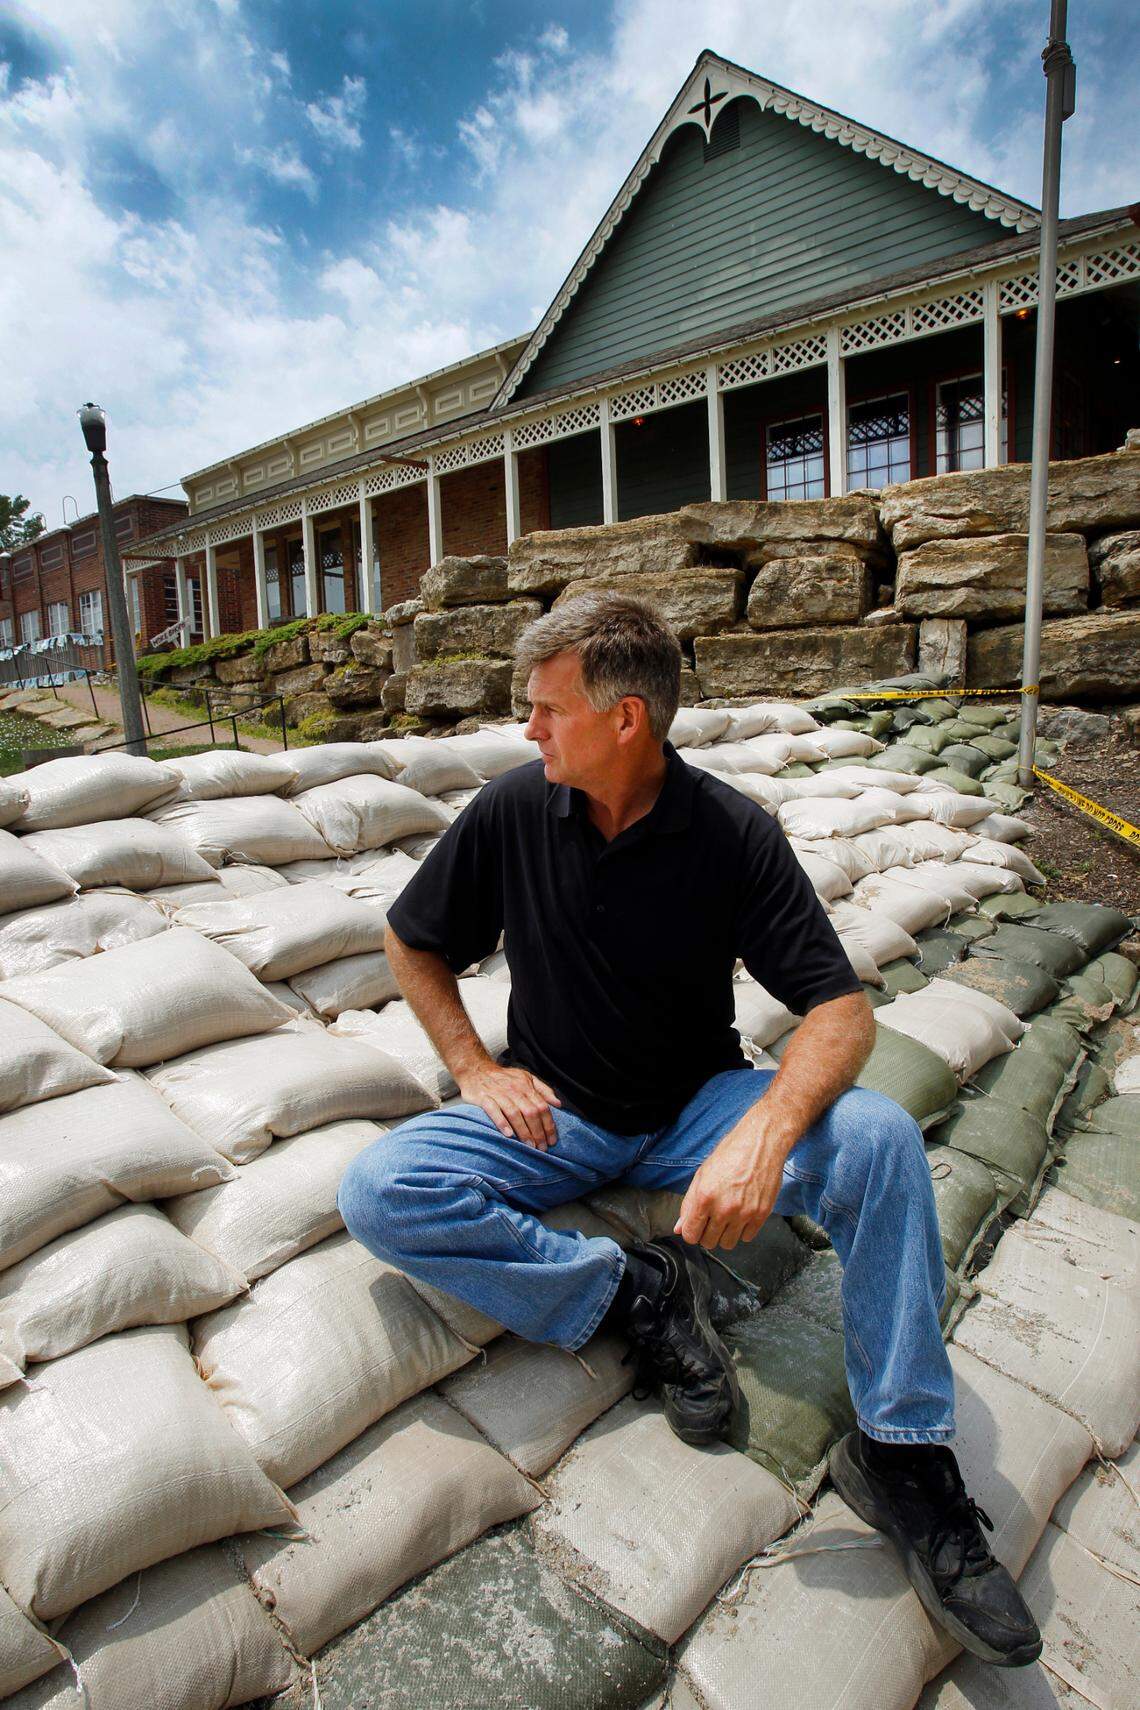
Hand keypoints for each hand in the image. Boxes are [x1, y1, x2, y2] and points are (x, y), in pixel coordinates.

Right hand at [457, 1062, 561, 1148]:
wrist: (475, 1069)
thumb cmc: (503, 1077)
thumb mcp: (526, 1078)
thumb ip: (543, 1090)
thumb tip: (558, 1104)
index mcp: (526, 1086)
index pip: (542, 1106)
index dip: (549, 1125)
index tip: (552, 1140)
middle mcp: (514, 1090)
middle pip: (530, 1112)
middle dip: (538, 1132)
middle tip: (542, 1148)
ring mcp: (498, 1093)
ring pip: (514, 1113)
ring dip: (523, 1131)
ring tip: (529, 1146)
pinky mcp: (483, 1097)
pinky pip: (493, 1110)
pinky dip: (501, 1122)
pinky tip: (508, 1134)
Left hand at [674, 1124, 788, 1249]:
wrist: (760, 1143)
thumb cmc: (730, 1154)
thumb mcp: (702, 1175)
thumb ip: (689, 1204)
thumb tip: (681, 1227)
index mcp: (704, 1197)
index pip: (691, 1234)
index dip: (691, 1232)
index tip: (696, 1226)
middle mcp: (724, 1208)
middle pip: (709, 1242)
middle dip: (707, 1233)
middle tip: (712, 1219)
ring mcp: (744, 1213)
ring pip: (728, 1244)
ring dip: (725, 1234)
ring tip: (727, 1218)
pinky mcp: (761, 1214)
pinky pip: (747, 1238)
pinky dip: (742, 1230)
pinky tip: (741, 1215)